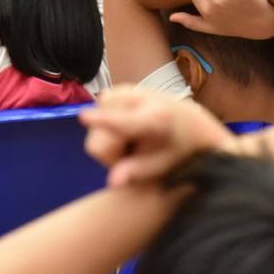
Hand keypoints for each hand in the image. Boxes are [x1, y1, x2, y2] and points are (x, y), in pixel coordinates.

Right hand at [80, 88, 235, 187]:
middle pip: (101, 137)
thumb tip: (112, 184)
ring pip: (95, 125)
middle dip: (111, 151)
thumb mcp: (161, 166)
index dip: (103, 121)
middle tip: (134, 152)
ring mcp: (125, 90)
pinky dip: (108, 126)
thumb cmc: (177, 150)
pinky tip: (127, 127)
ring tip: (133, 139)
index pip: (123, 122)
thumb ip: (136, 173)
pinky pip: (97, 116)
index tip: (84, 116)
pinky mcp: (115, 89)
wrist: (189, 121)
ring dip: (109, 138)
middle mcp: (139, 98)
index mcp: (156, 119)